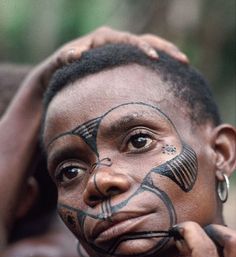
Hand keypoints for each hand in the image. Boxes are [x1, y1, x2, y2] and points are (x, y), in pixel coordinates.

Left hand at [37, 26, 187, 88]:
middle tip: (180, 59)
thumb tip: (75, 55)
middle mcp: (116, 39)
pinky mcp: (126, 58)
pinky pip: (146, 57)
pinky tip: (174, 72)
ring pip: (150, 44)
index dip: (141, 48)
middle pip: (144, 39)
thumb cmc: (62, 66)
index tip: (153, 57)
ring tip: (185, 62)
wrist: (64, 65)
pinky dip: (160, 62)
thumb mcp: (60, 62)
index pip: (127, 40)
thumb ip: (66, 58)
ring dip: (168, 52)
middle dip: (163, 48)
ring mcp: (122, 48)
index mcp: (103, 37)